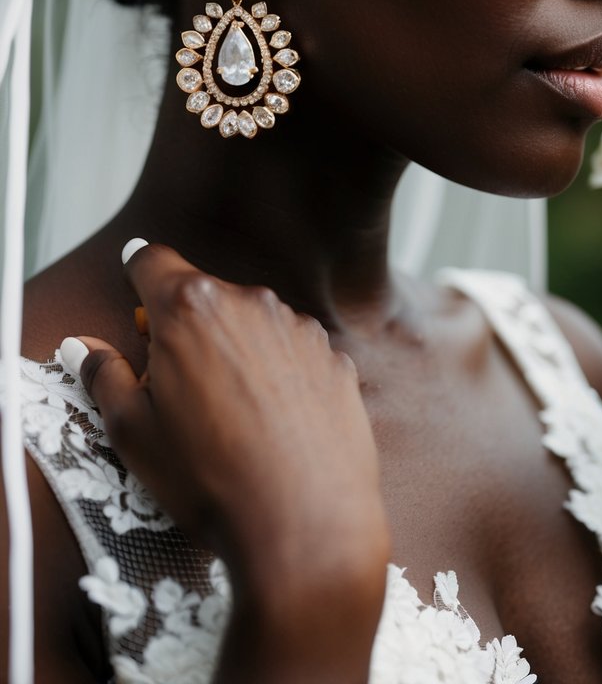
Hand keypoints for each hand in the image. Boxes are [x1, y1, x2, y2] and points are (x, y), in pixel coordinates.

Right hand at [63, 243, 389, 678]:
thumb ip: (104, 376)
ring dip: (236, 351)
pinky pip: (294, 353)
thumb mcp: (132, 432)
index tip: (136, 292)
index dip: (138, 276)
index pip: (152, 262)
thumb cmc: (210, 478)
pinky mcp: (334, 358)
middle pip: (205, 296)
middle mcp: (250, 302)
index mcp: (190, 308)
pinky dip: (280, 375)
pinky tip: (274, 425)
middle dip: (187, 328)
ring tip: (231, 418)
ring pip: (253, 324)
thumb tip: (83, 348)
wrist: (304, 524)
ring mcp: (299, 328)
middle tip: (178, 386)